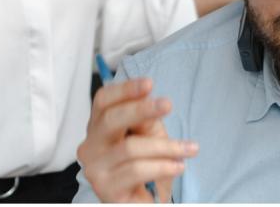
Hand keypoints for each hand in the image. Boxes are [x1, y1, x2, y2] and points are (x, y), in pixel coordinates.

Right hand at [77, 77, 198, 202]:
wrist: (147, 201)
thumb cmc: (147, 165)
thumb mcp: (150, 135)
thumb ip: (145, 119)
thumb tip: (147, 98)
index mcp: (99, 127)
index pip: (103, 101)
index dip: (125, 90)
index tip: (149, 83)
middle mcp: (91, 146)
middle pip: (110, 119)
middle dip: (141, 109)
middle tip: (168, 105)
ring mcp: (95, 168)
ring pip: (130, 147)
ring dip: (166, 147)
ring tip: (188, 149)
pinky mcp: (106, 189)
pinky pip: (137, 171)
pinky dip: (163, 166)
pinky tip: (178, 166)